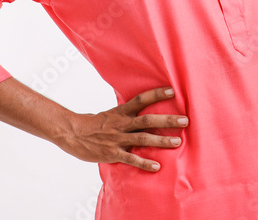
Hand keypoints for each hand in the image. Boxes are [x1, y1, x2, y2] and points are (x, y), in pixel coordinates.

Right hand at [56, 86, 186, 172]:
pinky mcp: (112, 153)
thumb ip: (127, 112)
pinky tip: (157, 167)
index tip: (172, 90)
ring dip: (161, 141)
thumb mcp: (111, 114)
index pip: (141, 99)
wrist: (72, 134)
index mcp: (121, 112)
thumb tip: (142, 106)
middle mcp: (121, 123)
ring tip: (178, 142)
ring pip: (143, 138)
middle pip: (147, 120)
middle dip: (167, 120)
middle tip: (185, 120)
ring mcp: (117, 138)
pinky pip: (131, 158)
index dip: (156, 94)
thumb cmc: (93, 124)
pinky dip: (144, 163)